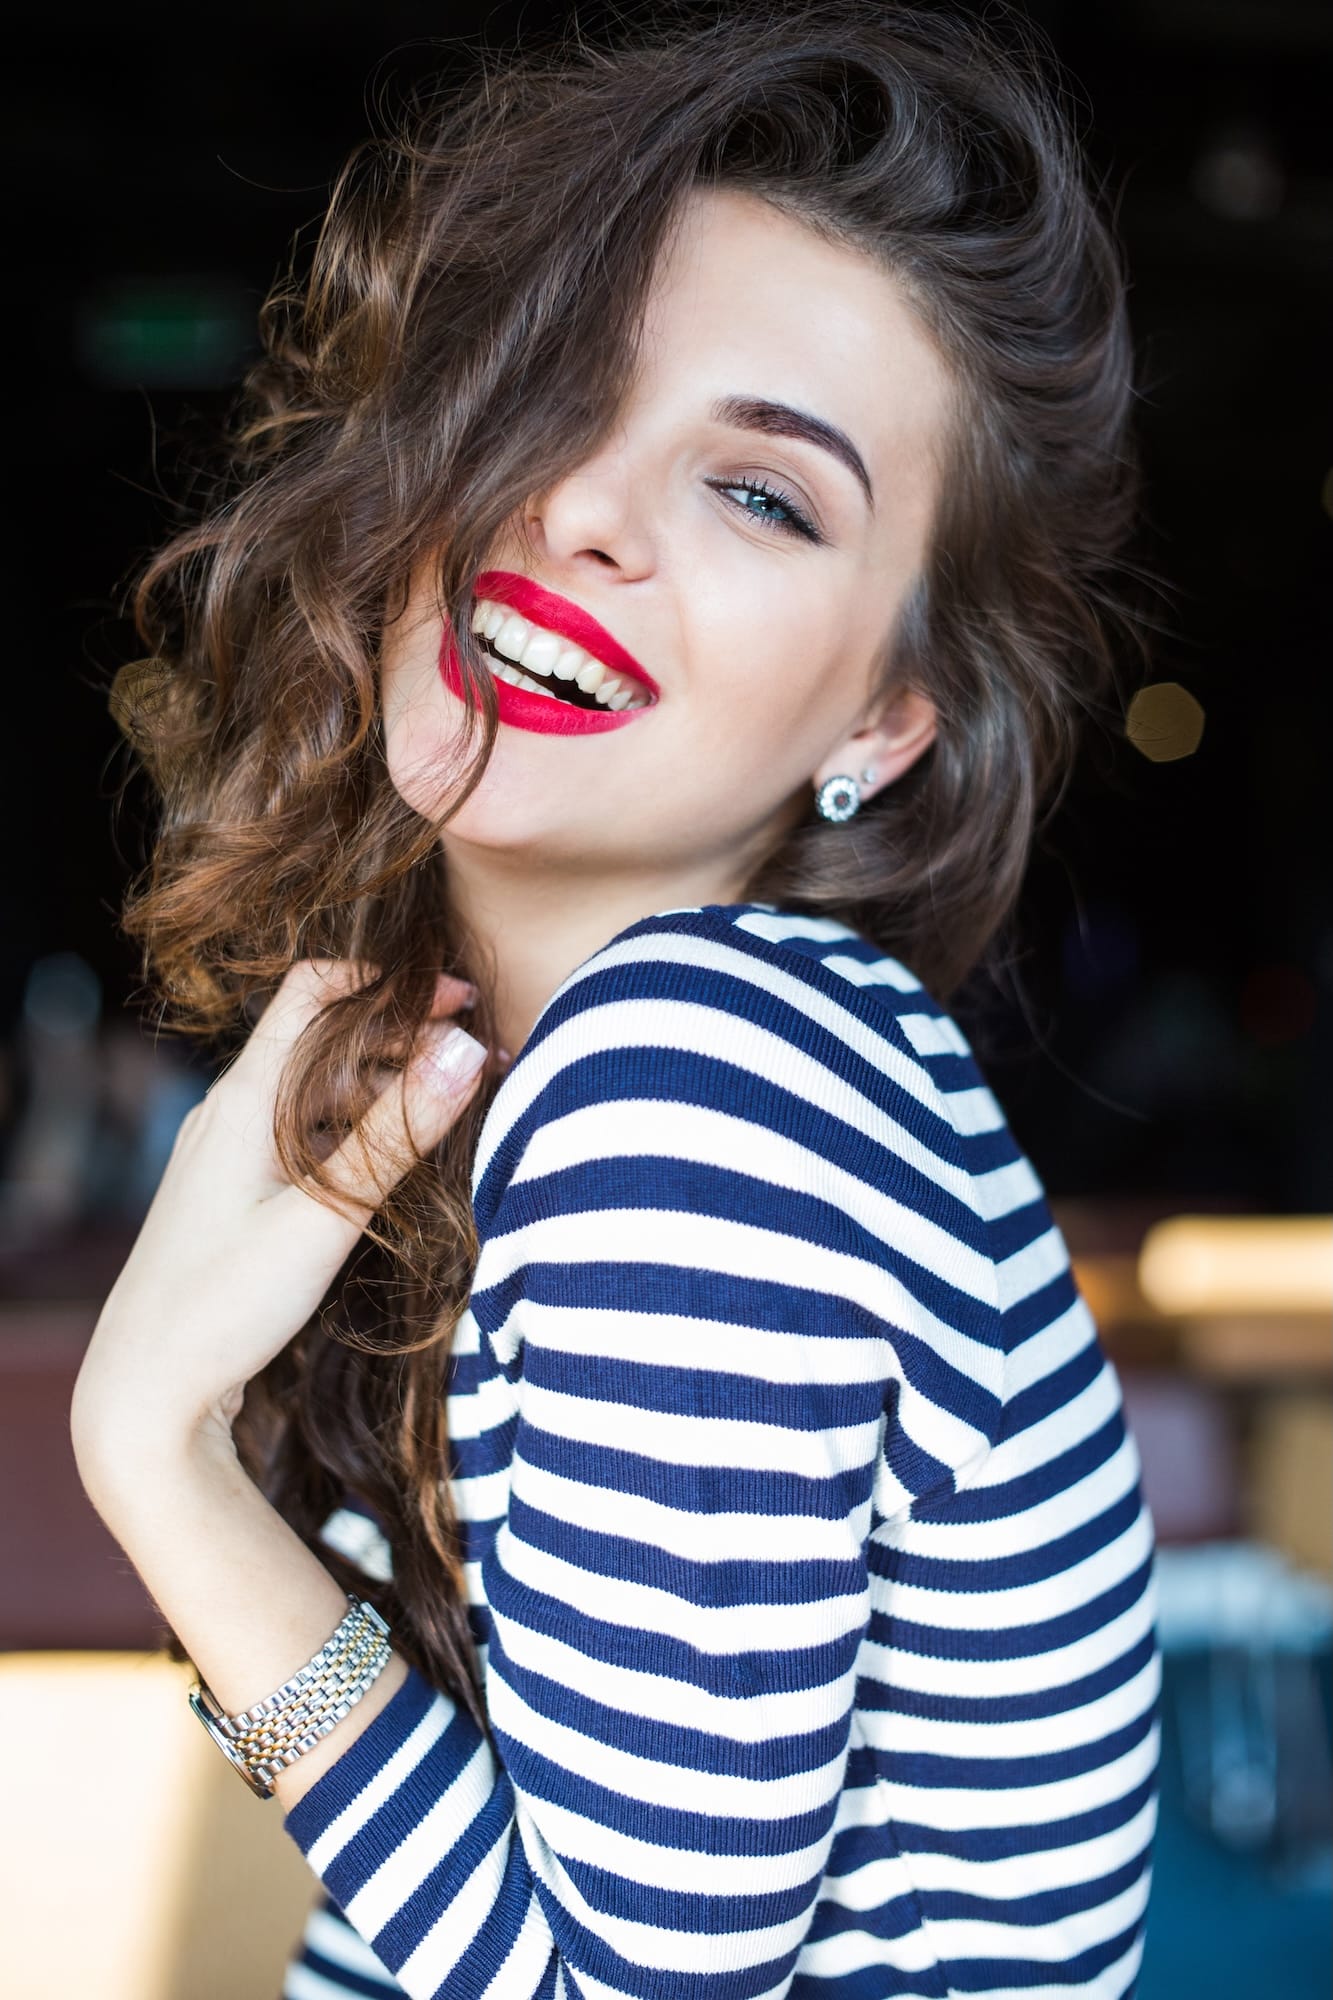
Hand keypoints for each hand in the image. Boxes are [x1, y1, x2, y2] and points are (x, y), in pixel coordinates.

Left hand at [71, 959, 489, 1472]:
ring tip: (458, 1109)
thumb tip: (467, 1049)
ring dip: (387, 1086)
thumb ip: (397, 1133)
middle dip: (406, 1037)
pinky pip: (306, 1132)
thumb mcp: (326, 1216)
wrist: (144, 1392)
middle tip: (485, 1062)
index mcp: (244, 1098)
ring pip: (320, 1088)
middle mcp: (231, 1110)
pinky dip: (359, 1129)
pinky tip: (401, 1159)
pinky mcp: (236, 1188)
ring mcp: (230, 1149)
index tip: (463, 1004)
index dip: (392, 985)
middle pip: (327, 1037)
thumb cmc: (222, 1305)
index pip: (316, 989)